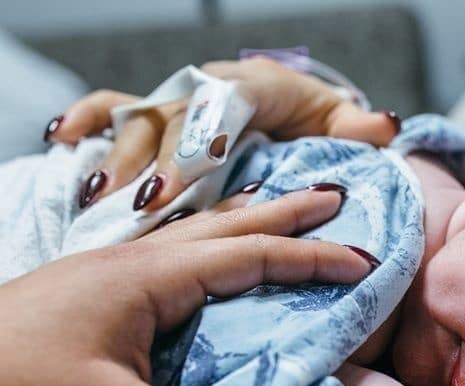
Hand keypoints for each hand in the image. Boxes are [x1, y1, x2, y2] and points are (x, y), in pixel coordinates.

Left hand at [0, 187, 373, 385]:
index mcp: (144, 278)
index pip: (247, 256)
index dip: (311, 259)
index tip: (367, 262)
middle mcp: (129, 267)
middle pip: (224, 228)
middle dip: (284, 216)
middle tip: (336, 199)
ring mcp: (105, 284)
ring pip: (193, 242)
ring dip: (245, 229)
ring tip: (283, 220)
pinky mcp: (90, 309)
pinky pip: (170, 270)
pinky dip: (209, 260)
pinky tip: (207, 276)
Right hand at [44, 57, 401, 210]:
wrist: (283, 107)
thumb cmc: (312, 120)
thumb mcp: (339, 124)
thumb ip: (359, 129)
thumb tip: (383, 124)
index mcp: (253, 87)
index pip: (229, 106)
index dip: (215, 131)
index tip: (210, 160)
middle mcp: (206, 91)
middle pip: (176, 120)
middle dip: (162, 159)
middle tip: (154, 200)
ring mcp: (174, 104)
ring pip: (138, 121)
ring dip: (120, 158)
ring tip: (106, 199)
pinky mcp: (150, 119)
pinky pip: (109, 110)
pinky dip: (84, 122)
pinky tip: (62, 144)